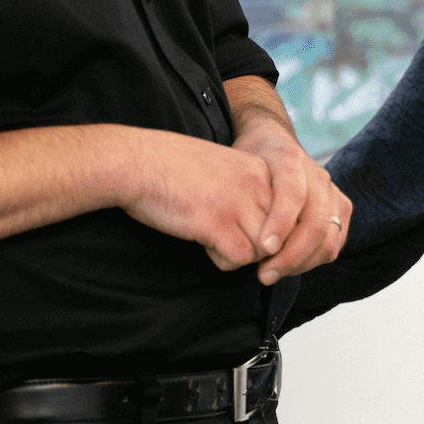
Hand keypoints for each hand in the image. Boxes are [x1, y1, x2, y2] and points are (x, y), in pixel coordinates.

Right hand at [115, 129, 274, 269]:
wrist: (136, 162)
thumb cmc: (172, 167)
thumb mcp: (224, 169)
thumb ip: (248, 191)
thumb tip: (262, 228)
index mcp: (261, 170)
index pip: (287, 212)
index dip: (268, 228)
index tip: (244, 228)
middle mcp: (257, 185)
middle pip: (280, 233)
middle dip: (258, 244)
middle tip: (230, 241)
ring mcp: (238, 203)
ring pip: (264, 249)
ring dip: (241, 253)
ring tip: (216, 242)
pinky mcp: (217, 223)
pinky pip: (240, 258)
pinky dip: (224, 260)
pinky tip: (205, 245)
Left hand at [233, 120, 352, 284]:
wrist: (273, 143)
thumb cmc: (250, 161)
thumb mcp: (236, 167)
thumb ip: (240, 194)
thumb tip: (236, 237)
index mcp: (291, 160)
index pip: (293, 194)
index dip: (280, 223)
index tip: (263, 247)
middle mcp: (318, 176)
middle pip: (316, 224)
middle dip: (290, 256)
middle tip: (264, 275)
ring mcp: (333, 193)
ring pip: (328, 240)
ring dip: (301, 264)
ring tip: (272, 273)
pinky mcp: (342, 209)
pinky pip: (334, 244)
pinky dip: (312, 261)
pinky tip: (288, 266)